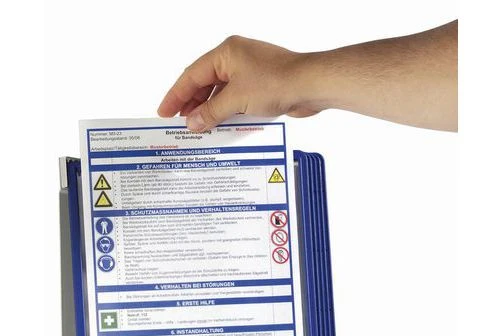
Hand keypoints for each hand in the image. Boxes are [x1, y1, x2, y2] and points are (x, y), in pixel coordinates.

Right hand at [157, 36, 319, 131]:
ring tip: (196, 127)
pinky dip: (226, 112)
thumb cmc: (276, 82)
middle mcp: (236, 59)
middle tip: (177, 121)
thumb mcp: (236, 100)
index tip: (164, 111)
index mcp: (225, 53)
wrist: (311, 85)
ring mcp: (249, 72)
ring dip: (209, 110)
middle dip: (191, 103)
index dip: (176, 95)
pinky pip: (236, 99)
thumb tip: (192, 122)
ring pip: (221, 92)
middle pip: (205, 83)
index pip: (192, 75)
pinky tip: (219, 125)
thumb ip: (211, 112)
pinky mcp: (260, 85)